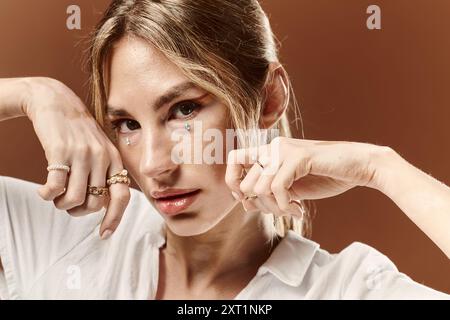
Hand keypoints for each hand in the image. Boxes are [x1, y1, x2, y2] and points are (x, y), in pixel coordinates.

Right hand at [23, 77, 128, 237]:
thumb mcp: (99, 148)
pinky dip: (47, 195)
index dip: (115, 218)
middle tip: (68, 204)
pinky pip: (55, 187)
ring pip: (75, 199)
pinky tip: (42, 190)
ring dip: (62, 205)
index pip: (123, 195)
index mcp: (114, 159)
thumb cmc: (78, 130)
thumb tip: (101, 204)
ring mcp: (82, 154)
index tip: (104, 234)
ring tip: (55, 196)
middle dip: (79, 212)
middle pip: (95, 203)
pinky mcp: (60, 151)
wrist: (56, 101)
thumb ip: (104, 172)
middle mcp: (102, 157)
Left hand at [225, 136, 387, 216]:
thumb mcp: (290, 189)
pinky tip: (299, 210)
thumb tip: (244, 203)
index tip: (250, 200)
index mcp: (269, 150)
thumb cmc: (325, 177)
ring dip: (274, 208)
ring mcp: (285, 149)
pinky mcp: (298, 156)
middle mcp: (273, 146)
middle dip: (260, 205)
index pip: (233, 159)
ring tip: (293, 210)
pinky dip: (284, 206)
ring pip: (258, 187)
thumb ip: (268, 193)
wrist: (358, 167)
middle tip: (281, 210)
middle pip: (244, 182)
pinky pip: (276, 188)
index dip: (234, 183)